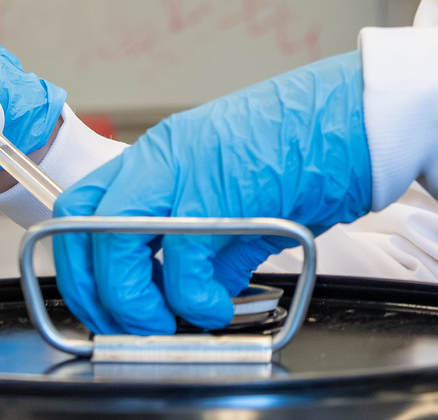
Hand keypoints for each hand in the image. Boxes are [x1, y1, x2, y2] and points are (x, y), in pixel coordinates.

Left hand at [52, 52, 371, 333]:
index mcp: (163, 153)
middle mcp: (163, 157)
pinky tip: (215, 307)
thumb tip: (200, 286)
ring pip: (117, 248)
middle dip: (94, 290)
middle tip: (122, 322)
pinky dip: (192, 303)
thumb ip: (212, 239)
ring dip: (134, 303)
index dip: (80, 259)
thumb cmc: (312, 141)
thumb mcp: (243, 187)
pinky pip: (181, 268)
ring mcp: (187, 172)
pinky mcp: (219, 194)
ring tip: (168, 321)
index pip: (84, 204)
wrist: (356, 115)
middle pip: (83, 227)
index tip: (98, 297)